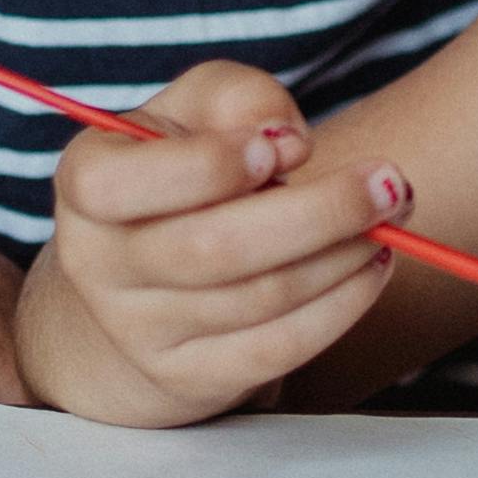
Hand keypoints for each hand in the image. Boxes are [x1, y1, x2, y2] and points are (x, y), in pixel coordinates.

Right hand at [11, 60, 403, 428]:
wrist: (131, 292)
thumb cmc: (175, 179)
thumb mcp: (190, 114)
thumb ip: (234, 97)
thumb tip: (285, 139)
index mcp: (86, 182)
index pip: (123, 182)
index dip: (211, 165)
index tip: (286, 147)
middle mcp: (98, 264)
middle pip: (213, 248)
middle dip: (320, 212)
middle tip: (391, 183)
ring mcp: (139, 331)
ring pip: (258, 299)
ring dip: (342, 256)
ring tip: (391, 218)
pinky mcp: (189, 379)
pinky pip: (275, 350)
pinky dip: (338, 308)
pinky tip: (371, 268)